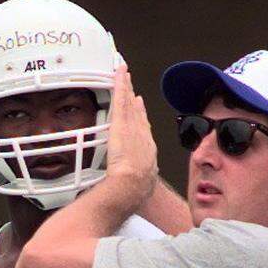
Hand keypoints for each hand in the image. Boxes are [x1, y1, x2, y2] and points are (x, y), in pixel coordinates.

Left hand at [105, 65, 157, 208]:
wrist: (131, 186)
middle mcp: (142, 136)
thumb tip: (136, 194)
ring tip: (125, 74)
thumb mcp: (141, 189)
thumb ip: (137, 186)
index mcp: (147, 152)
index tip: (140, 110)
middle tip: (134, 90)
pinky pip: (121, 99)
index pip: (144, 131)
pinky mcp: (121, 123)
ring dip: (127, 87)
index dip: (142, 119)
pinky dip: (121, 84)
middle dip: (136, 102)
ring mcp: (132, 128)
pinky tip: (120, 73)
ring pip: (129, 104)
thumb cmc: (135, 191)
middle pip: (139, 115)